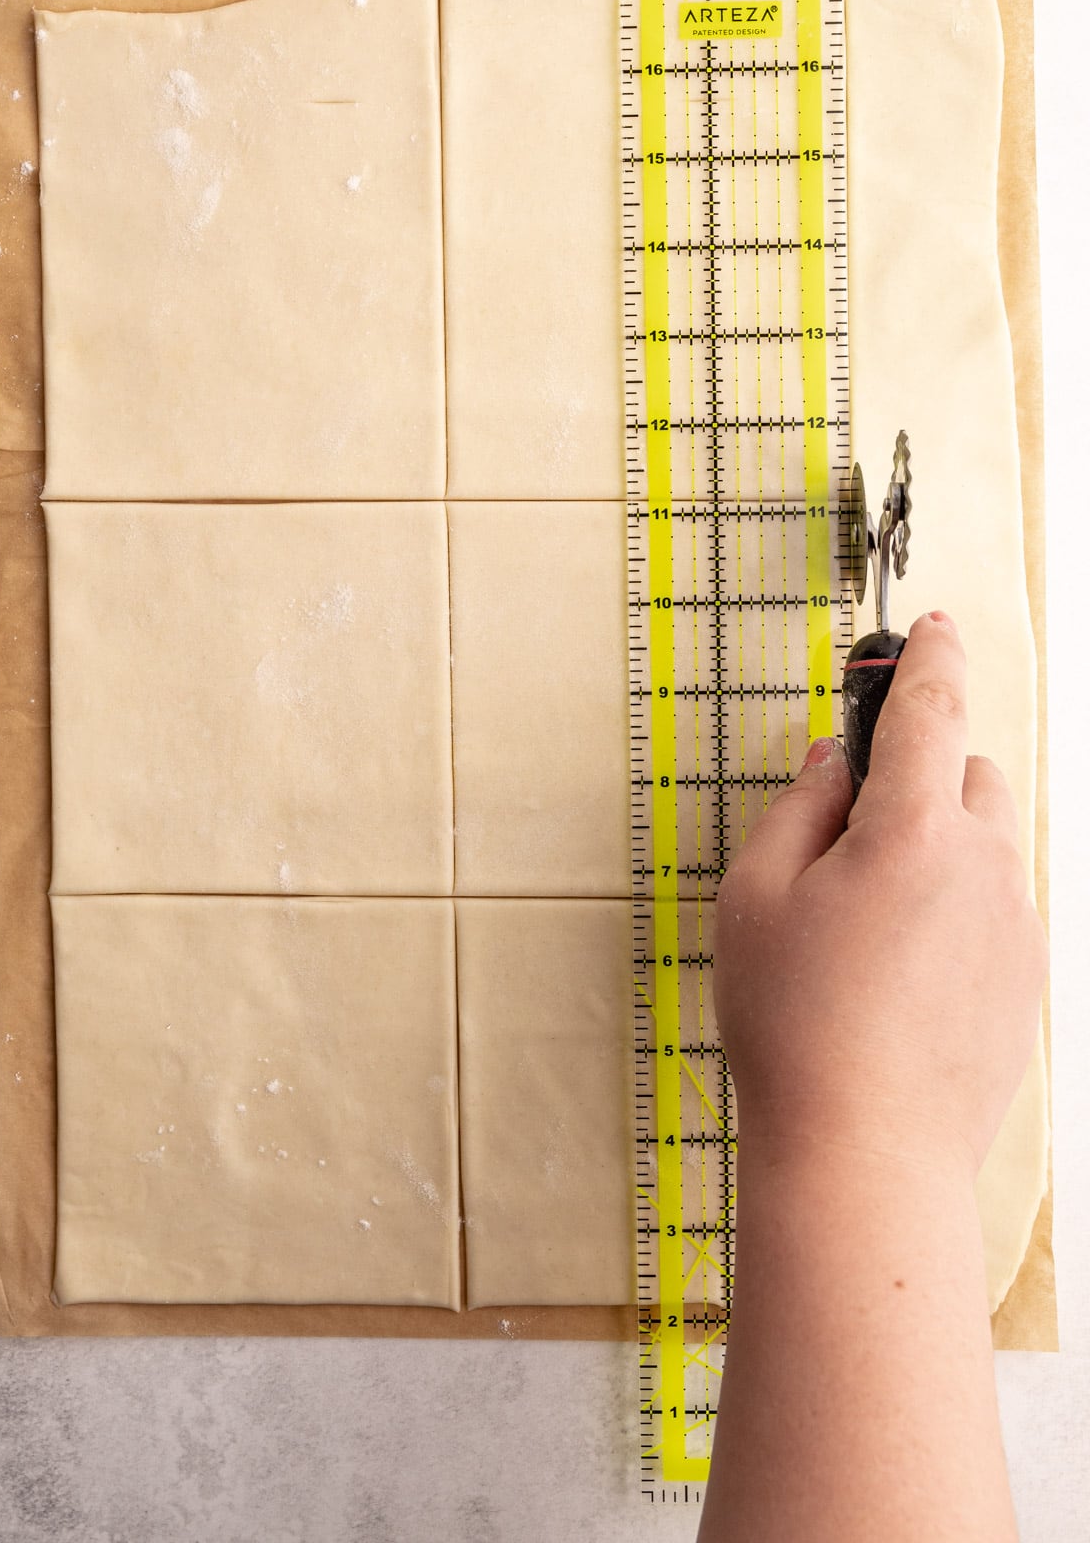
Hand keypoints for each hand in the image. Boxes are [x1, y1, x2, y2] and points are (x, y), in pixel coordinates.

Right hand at [714, 611, 1045, 1180]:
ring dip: (938, 848)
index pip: (931, 711)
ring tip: (869, 927)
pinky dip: (955, 910)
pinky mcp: (1026, 979)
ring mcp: (1014, 926)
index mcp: (912, 831)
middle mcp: (982, 866)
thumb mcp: (755, 898)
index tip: (932, 628)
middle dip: (917, 782)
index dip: (927, 658)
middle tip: (846, 843)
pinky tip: (899, 975)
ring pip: (984, 845)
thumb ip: (797, 808)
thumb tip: (833, 765)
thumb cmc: (796, 1026)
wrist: (865, 1153)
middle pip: (966, 776)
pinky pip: (993, 908)